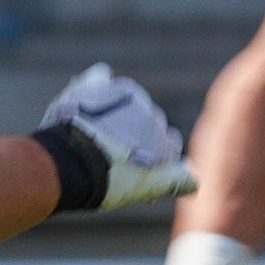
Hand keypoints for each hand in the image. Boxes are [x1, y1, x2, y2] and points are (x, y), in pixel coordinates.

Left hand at [34, 62, 192, 211]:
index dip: (155, 155)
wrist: (69, 162)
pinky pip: (100, 77)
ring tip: (97, 132)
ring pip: (129, 100)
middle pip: (149, 121)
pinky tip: (93, 92)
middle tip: (116, 152)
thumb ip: (175, 180)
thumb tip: (195, 180)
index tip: (140, 164)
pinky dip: (99, 83)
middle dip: (137, 133)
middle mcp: (150, 115)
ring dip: (119, 111)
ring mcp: (123, 97)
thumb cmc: (107, 181)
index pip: (169, 143)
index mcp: (164, 142)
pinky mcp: (95, 86)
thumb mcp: (148, 187)